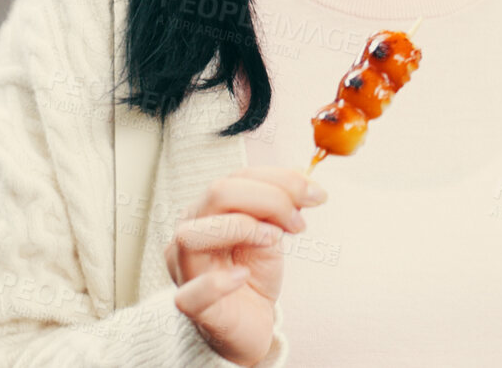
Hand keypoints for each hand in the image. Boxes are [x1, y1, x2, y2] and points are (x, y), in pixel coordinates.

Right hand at [166, 166, 326, 366]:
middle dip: (271, 199)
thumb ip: (279, 205)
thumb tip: (303, 175)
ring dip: (242, 228)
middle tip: (299, 224)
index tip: (316, 195)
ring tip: (274, 241)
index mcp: (206, 211)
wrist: (249, 325)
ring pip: (192, 234)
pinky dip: (217, 284)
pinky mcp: (193, 308)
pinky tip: (242, 276)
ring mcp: (185, 271)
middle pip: (218, 193)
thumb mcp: (270, 234)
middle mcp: (188, 233)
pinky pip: (190, 295)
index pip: (237, 177)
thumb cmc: (253, 276)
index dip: (281, 180)